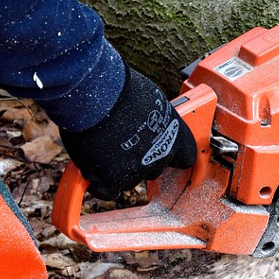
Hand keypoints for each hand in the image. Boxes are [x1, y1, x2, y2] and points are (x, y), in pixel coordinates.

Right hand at [60, 68, 196, 198]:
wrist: (96, 92)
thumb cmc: (119, 88)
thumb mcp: (149, 100)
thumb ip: (152, 118)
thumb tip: (145, 121)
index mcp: (176, 134)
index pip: (187, 156)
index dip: (174, 156)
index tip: (167, 156)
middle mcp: (162, 154)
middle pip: (155, 169)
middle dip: (140, 161)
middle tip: (123, 146)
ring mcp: (139, 169)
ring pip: (129, 180)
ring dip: (117, 170)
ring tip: (101, 149)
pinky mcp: (114, 179)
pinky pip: (106, 191)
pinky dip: (98, 183)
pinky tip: (92, 170)